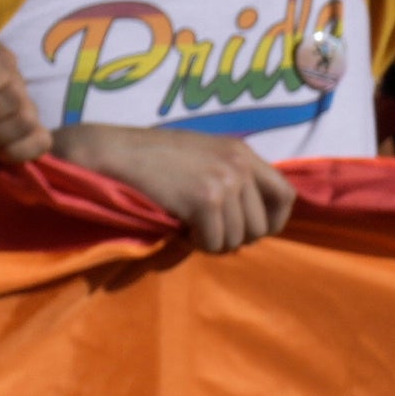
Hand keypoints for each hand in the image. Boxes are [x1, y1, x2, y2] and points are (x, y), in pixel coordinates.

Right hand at [53, 123, 298, 254]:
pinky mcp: (204, 199)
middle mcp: (239, 165)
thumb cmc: (148, 156)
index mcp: (241, 151)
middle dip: (236, 237)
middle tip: (207, 232)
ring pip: (237, 238)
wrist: (111, 152)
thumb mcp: (201, 154)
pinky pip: (215, 241)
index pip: (285, 195)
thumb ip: (229, 173)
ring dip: (214, 242)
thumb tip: (249, 212)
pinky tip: (180, 230)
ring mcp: (224, 181)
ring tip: (190, 229)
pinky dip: (198, 244)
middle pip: (261, 224)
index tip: (248, 230)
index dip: (272, 221)